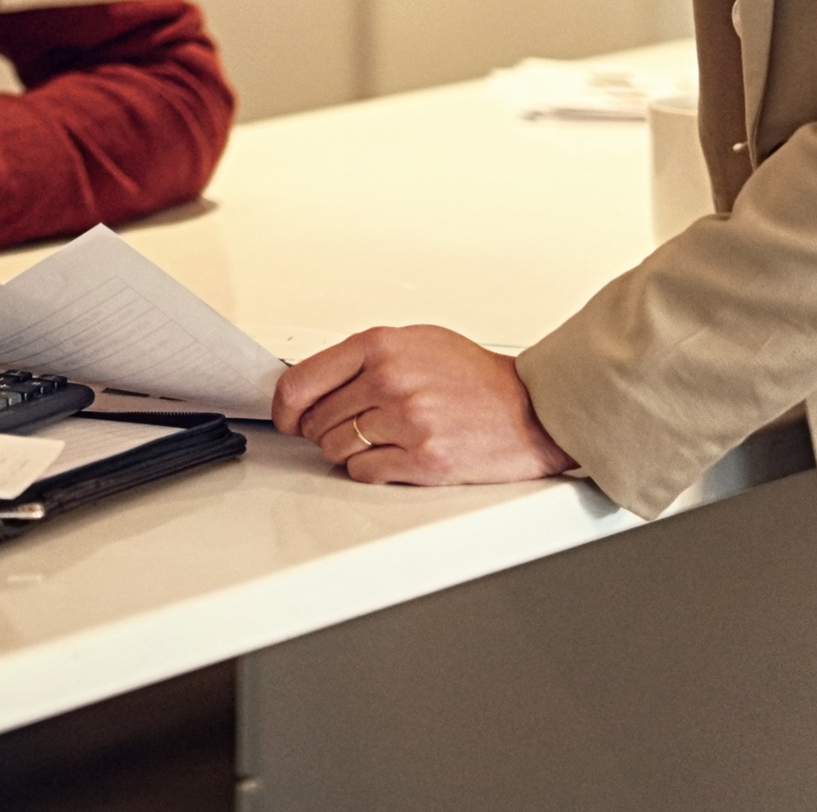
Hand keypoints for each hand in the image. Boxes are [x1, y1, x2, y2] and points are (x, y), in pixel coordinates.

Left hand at [270, 325, 573, 484]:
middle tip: (350, 429)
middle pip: (316, 420)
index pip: (301, 380)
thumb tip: (315, 381)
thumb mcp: (417, 343)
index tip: (285, 417)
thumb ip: (365, 357)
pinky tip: (394, 457)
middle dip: (323, 429)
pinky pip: (363, 472)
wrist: (532, 410)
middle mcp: (390, 380)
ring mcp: (406, 420)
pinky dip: (370, 470)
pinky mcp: (422, 459)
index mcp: (382, 345)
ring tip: (380, 441)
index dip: (284, 406)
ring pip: (335, 449)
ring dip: (347, 451)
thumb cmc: (477, 378)